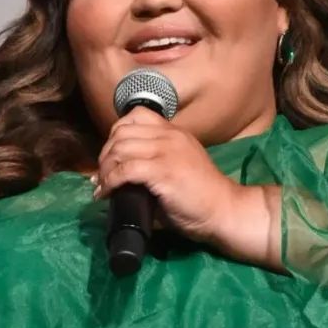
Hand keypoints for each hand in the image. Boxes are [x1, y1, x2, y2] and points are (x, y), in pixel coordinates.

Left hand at [92, 108, 241, 246]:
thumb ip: (154, 166)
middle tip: (102, 176)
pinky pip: (125, 169)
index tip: (112, 158)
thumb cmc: (202, 198)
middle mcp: (170, 136)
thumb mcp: (178, 170)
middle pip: (121, 132)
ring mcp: (167, 151)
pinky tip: (107, 194)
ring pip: (120, 149)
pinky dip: (110, 182)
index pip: (135, 117)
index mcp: (174, 133)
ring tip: (103, 187)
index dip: (115, 136)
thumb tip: (120, 181)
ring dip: (105, 169)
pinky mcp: (163, 171)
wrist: (225, 211)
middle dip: (105, 155)